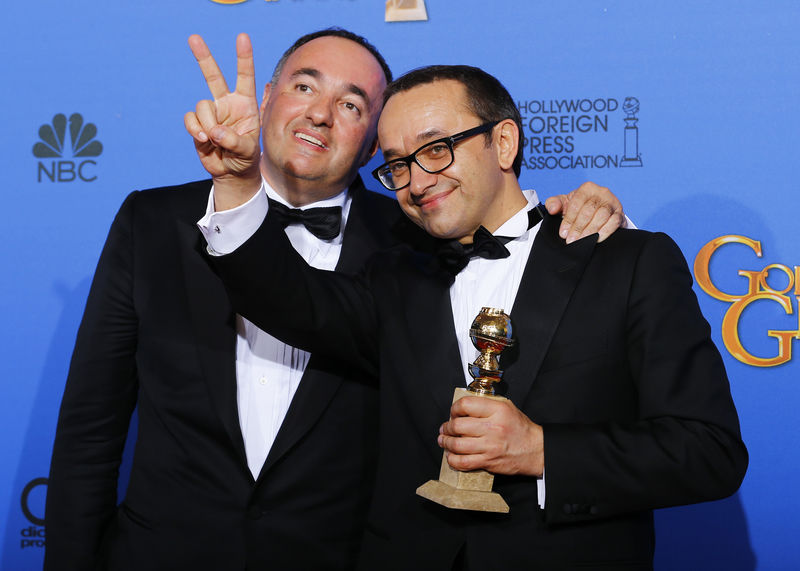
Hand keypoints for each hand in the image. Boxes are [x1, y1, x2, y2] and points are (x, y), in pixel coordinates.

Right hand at [185, 33, 261, 208]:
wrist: (232, 173)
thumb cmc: (245, 159)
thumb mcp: (247, 151)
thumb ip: (234, 141)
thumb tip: (213, 131)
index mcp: (246, 105)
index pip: (245, 77)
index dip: (243, 58)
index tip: (242, 37)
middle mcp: (227, 104)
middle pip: (214, 76)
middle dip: (203, 57)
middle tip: (193, 37)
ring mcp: (212, 113)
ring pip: (202, 106)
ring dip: (207, 123)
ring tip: (214, 139)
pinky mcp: (198, 123)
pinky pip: (191, 119)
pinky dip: (195, 129)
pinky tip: (204, 140)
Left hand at [438, 396, 543, 476]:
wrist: (536, 450)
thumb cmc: (521, 428)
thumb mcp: (507, 407)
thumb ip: (486, 405)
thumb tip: (464, 406)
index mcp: (497, 410)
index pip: (466, 405)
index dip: (454, 408)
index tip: (453, 413)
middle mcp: (493, 428)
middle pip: (458, 426)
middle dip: (447, 427)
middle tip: (445, 428)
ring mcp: (490, 446)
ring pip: (457, 445)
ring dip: (446, 443)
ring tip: (444, 440)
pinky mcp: (488, 462)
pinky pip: (463, 462)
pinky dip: (452, 459)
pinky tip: (451, 455)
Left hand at [545, 181, 624, 243]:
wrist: (596, 213)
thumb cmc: (579, 207)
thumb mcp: (565, 203)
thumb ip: (554, 203)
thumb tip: (552, 209)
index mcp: (587, 188)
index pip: (576, 203)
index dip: (569, 219)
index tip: (563, 233)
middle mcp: (601, 192)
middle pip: (589, 210)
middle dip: (579, 227)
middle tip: (571, 240)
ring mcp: (612, 203)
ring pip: (602, 216)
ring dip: (591, 231)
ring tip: (582, 241)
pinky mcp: (620, 214)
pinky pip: (614, 222)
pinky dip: (605, 232)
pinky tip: (597, 239)